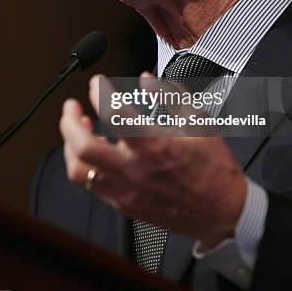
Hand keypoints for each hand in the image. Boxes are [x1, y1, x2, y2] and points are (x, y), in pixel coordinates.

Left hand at [59, 74, 246, 248]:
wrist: (223, 211)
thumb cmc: (213, 168)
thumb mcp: (199, 121)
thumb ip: (170, 96)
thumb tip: (147, 79)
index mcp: (155, 144)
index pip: (113, 113)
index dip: (99, 92)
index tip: (97, 83)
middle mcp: (136, 169)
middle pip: (83, 146)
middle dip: (69, 121)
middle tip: (70, 107)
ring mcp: (127, 190)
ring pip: (79, 172)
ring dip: (70, 146)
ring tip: (76, 130)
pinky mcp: (126, 205)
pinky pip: (93, 187)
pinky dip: (86, 166)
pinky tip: (93, 153)